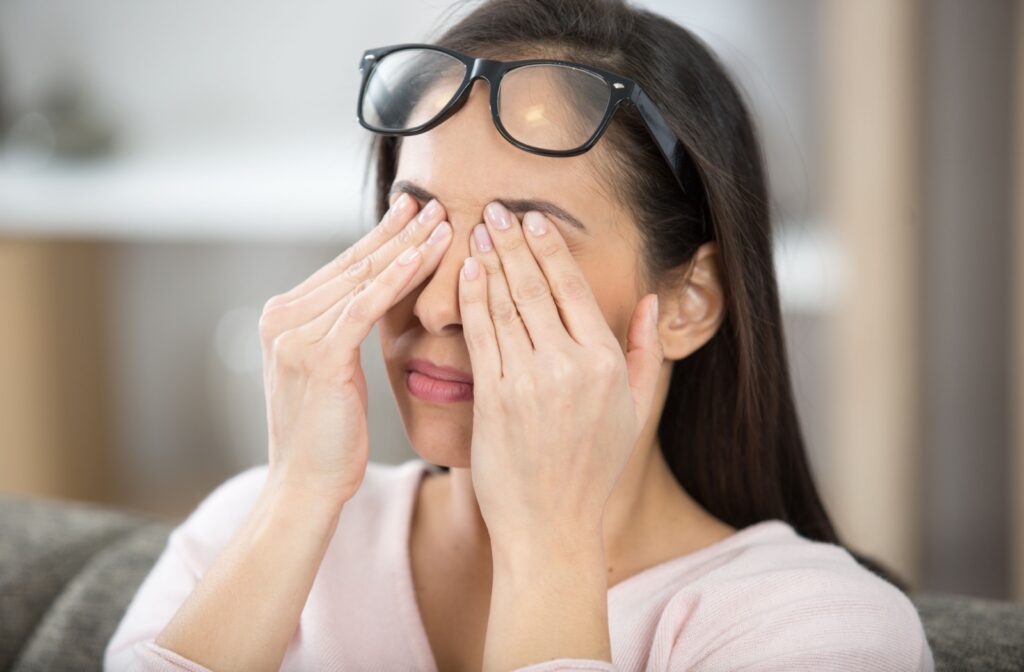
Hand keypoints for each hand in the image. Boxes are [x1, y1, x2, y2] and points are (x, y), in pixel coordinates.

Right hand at [257, 195, 451, 507]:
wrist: (304, 487)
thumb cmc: (327, 436)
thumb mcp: (331, 371)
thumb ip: (341, 329)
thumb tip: (375, 295)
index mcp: (285, 317)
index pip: (345, 267)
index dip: (383, 237)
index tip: (417, 212)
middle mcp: (282, 317)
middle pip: (355, 264)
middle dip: (400, 232)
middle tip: (436, 202)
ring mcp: (295, 334)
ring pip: (363, 279)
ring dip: (407, 247)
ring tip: (444, 222)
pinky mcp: (318, 355)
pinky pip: (365, 307)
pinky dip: (396, 279)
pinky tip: (424, 258)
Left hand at [458, 202, 663, 552]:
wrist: (550, 526)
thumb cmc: (591, 471)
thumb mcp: (633, 411)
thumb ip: (643, 352)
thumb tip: (648, 300)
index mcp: (605, 365)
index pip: (574, 290)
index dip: (550, 249)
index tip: (533, 220)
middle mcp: (570, 367)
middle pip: (536, 288)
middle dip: (513, 242)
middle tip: (495, 208)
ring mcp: (530, 383)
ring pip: (506, 306)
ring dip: (490, 262)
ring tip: (476, 230)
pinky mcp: (495, 400)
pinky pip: (481, 337)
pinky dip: (473, 300)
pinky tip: (467, 273)